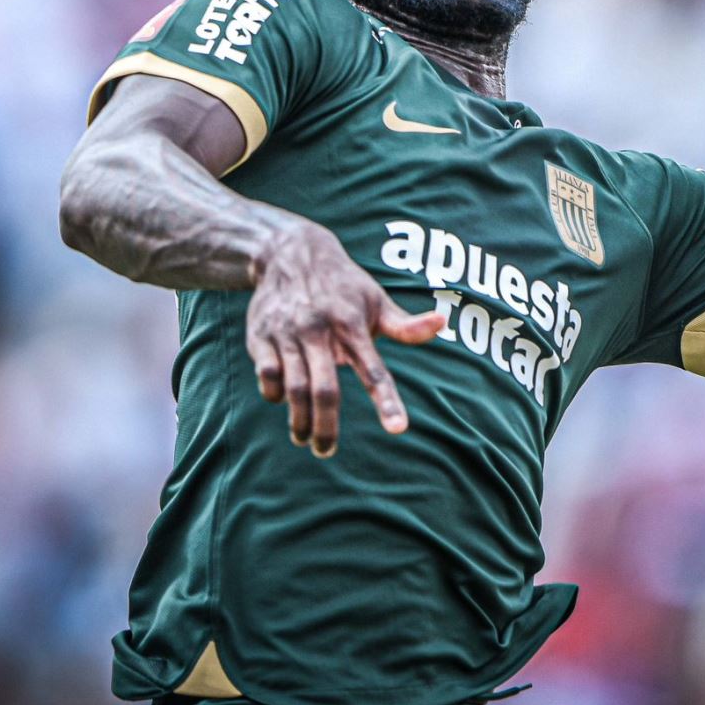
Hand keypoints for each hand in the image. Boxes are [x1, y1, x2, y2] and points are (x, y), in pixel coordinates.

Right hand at [246, 221, 447, 455]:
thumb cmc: (343, 285)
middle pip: (325, 390)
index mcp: (353, 325)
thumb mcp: (376, 300)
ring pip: (294, 388)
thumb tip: (442, 323)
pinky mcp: (262, 336)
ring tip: (305, 439)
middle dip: (326, 426)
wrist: (290, 253)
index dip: (387, 401)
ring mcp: (289, 334)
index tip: (398, 429)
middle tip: (326, 451)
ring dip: (299, 420)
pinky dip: (274, 394)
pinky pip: (267, 375)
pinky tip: (284, 402)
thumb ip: (405, 325)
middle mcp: (320, 331)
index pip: (374, 370)